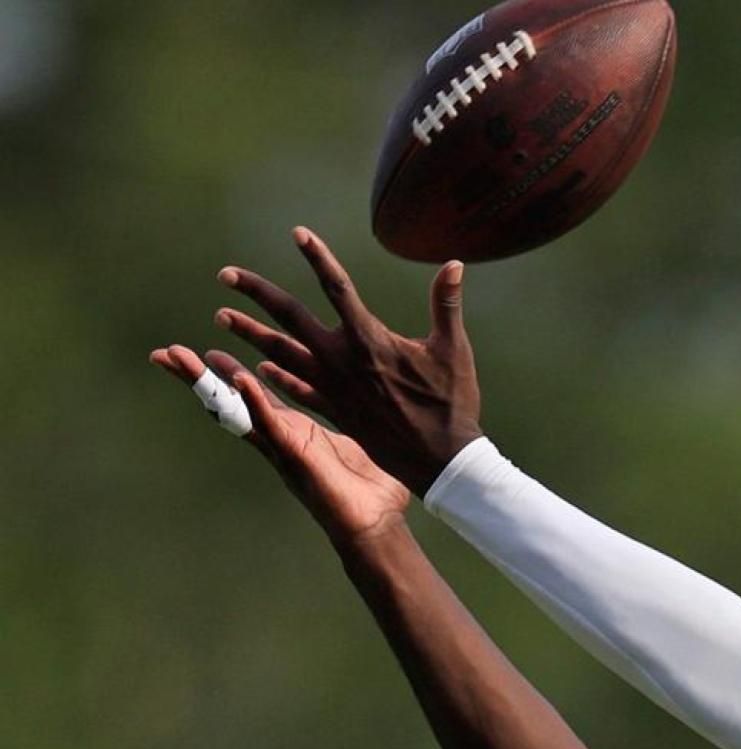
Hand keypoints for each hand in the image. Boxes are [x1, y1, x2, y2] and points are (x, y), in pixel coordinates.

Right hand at [150, 345, 410, 544]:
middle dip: (198, 376)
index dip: (228, 374)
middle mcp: (281, 437)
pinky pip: (271, 424)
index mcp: (295, 431)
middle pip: (229, 400)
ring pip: (236, 408)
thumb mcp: (356, 442)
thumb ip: (352, 422)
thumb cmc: (373, 489)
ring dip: (209, 381)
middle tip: (165, 352)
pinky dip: (256, 401)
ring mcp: (284, 446)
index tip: (203, 351)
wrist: (378, 524)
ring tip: (180, 357)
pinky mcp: (297, 454)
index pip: (252, 397)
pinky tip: (241, 379)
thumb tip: (366, 403)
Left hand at [214, 226, 481, 496]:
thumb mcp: (452, 349)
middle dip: (256, 293)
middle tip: (226, 275)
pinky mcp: (334, 411)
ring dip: (249, 334)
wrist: (439, 458)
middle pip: (289, 318)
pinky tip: (259, 367)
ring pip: (280, 353)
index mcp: (368, 340)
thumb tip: (455, 263)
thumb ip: (447, 304)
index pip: (337, 288)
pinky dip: (276, 377)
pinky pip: (296, 390)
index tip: (298, 233)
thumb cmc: (451, 402)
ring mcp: (332, 388)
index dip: (318, 258)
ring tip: (222, 318)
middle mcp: (340, 361)